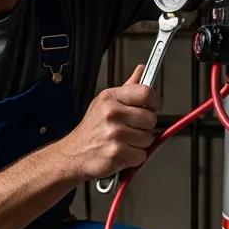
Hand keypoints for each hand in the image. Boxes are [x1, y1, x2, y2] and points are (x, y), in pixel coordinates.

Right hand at [61, 65, 158, 179]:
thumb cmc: (91, 129)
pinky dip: (134, 157)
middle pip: (150, 118)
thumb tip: (141, 71)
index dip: (154, 101)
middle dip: (144, 127)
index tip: (152, 106)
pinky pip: (141, 155)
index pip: (145, 92)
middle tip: (129, 128)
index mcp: (110, 98)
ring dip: (139, 143)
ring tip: (123, 141)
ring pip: (148, 138)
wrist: (74, 154)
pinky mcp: (117, 153)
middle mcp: (112, 113)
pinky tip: (121, 152)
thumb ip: (127, 88)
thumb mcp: (104, 102)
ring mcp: (114, 134)